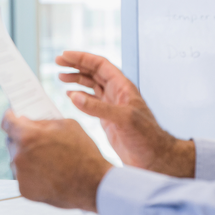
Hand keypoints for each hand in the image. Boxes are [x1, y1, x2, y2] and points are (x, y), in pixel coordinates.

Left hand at [1, 110, 111, 211]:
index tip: (13, 116)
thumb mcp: (67, 125)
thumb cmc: (83, 152)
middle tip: (35, 139)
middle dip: (21, 138)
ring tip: (45, 158)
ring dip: (25, 156)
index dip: (10, 117)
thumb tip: (26, 121)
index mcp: (28, 136)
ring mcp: (21, 175)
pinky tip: (47, 172)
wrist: (94, 185)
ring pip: (16, 160)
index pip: (7, 122)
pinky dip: (31, 173)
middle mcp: (19, 156)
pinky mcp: (25, 191)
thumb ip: (42, 121)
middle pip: (11, 141)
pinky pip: (22, 176)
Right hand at [57, 51, 194, 177]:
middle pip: (93, 72)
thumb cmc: (148, 137)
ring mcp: (112, 106)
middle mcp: (117, 93)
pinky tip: (70, 95)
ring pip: (91, 86)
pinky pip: (90, 102)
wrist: (155, 159)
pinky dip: (78, 97)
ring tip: (61, 77)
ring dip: (76, 79)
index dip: (82, 58)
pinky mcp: (107, 119)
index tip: (65, 55)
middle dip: (76, 65)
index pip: (100, 65)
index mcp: (123, 87)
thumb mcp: (123, 119)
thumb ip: (98, 108)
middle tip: (58, 62)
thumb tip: (74, 96)